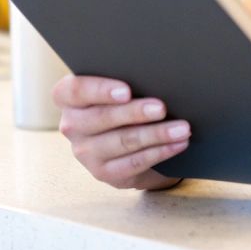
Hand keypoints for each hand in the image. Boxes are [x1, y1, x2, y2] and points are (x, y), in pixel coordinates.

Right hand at [53, 75, 189, 190]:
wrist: (127, 142)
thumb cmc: (124, 103)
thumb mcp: (119, 90)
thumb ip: (125, 82)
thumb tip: (156, 76)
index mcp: (68, 98)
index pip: (74, 90)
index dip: (99, 90)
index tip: (127, 91)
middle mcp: (71, 126)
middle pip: (101, 117)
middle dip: (135, 112)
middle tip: (162, 108)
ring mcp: (85, 152)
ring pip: (122, 141)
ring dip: (156, 134)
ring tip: (181, 128)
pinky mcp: (103, 173)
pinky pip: (134, 162)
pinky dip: (159, 152)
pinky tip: (178, 144)